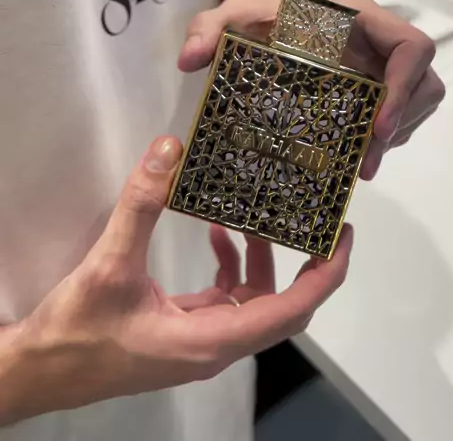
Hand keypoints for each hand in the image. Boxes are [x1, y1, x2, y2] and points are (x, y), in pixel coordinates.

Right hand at [0, 136, 352, 426]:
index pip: (291, 311)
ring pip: (252, 301)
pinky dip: (228, 267)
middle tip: (314, 222)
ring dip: (259, 259)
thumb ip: (141, 205)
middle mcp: (215, 346)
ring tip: (249, 215)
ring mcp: (199, 342)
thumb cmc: (80, 331)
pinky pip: (223, 300)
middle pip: (281, 307)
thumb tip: (170, 150)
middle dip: (302, 265)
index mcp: (212, 339)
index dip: (325, 276)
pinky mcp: (181, 332)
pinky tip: (212, 234)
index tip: (343, 237)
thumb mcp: (110, 265)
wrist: (42, 370)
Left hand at [178, 0, 445, 179]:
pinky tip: (352, 154)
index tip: (376, 125)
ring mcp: (379, 63)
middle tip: (366, 160)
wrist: (269, 0)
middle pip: (424, 83)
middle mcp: (378, 42)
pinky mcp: (372, 83)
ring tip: (357, 164)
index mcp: (360, 19)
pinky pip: (396, 110)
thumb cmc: (260, 4)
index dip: (405, 86)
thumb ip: (209, 28)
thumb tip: (189, 61)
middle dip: (402, 123)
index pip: (412, 47)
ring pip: (416, 101)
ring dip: (394, 134)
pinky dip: (382, 135)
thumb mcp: (234, 11)